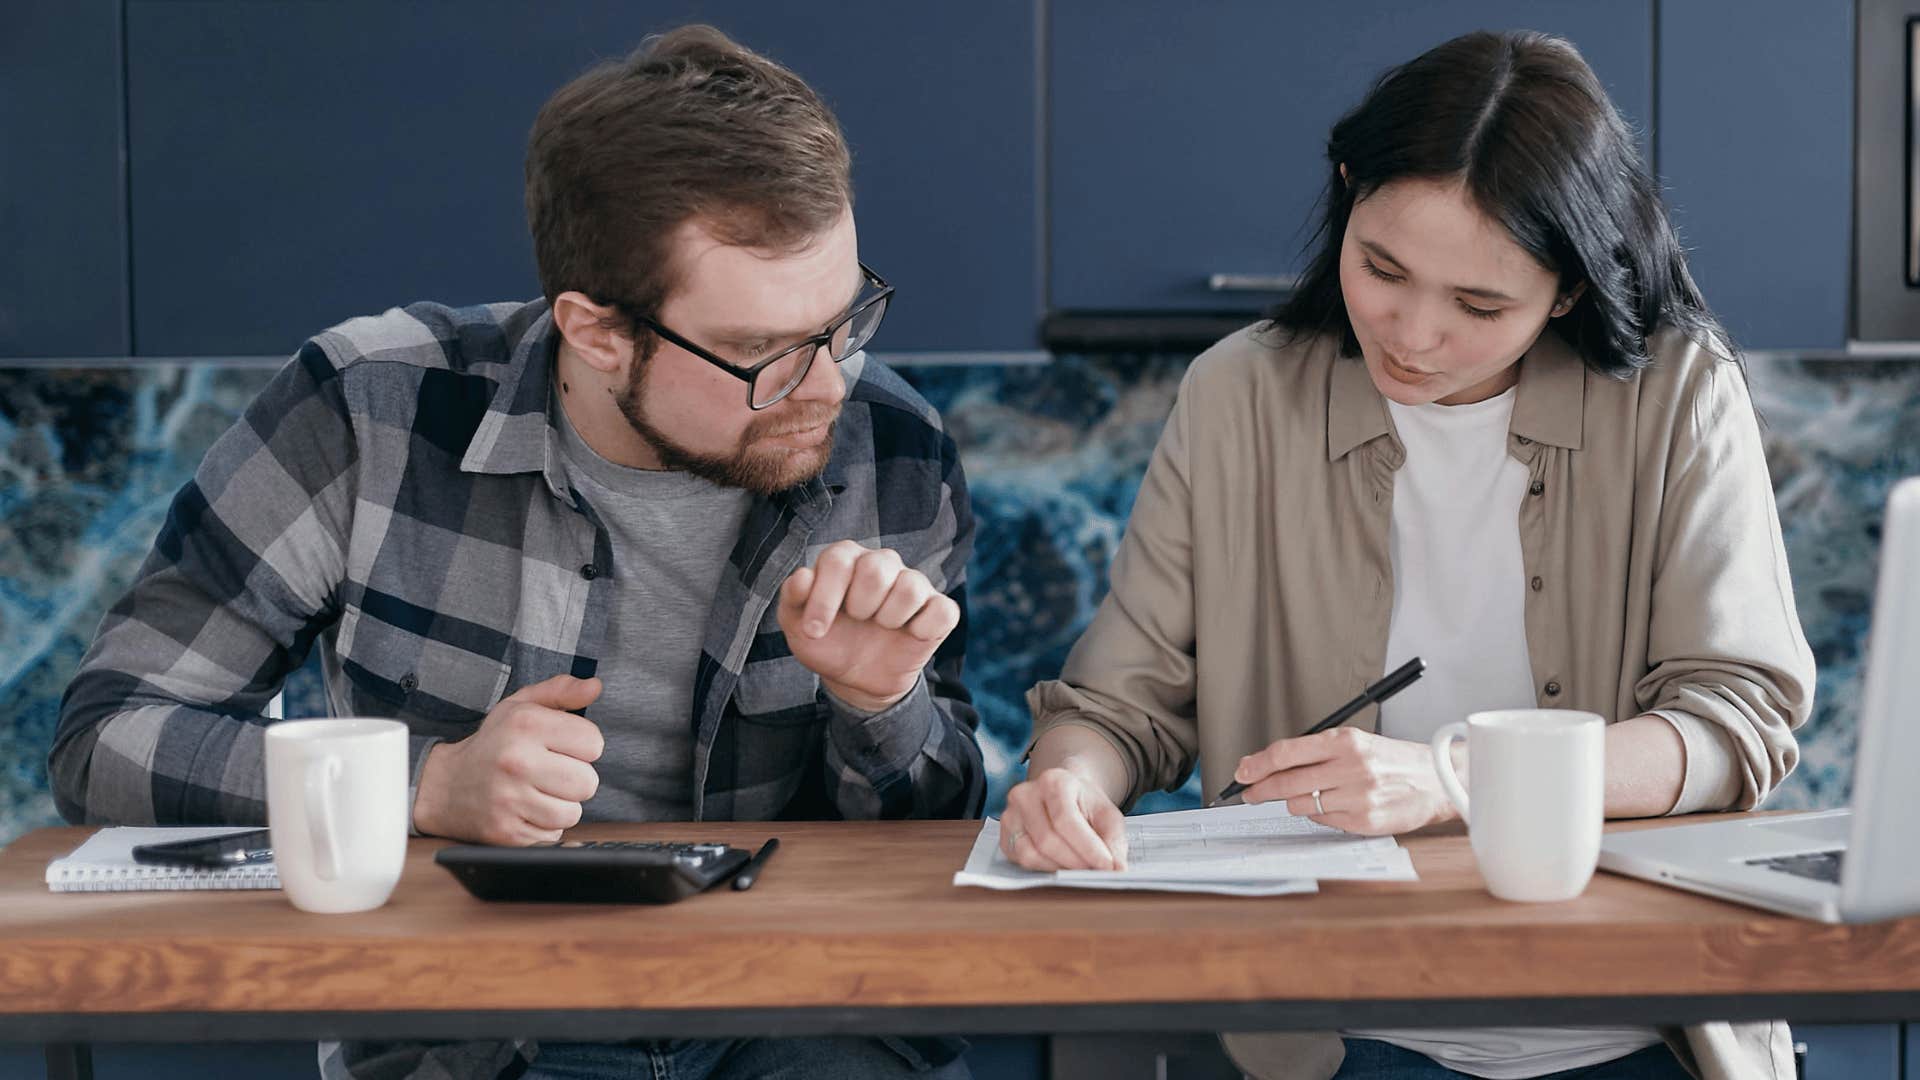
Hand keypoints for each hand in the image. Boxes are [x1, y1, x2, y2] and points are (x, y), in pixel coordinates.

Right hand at [412, 675, 604, 844]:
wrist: (444, 786)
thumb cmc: (492, 743)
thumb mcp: (520, 707)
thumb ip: (561, 692)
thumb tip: (595, 686)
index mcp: (525, 724)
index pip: (593, 743)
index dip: (583, 746)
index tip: (563, 748)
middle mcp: (516, 761)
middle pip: (588, 782)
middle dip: (576, 779)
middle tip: (552, 773)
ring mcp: (509, 800)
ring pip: (573, 812)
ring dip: (562, 805)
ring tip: (538, 792)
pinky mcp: (506, 832)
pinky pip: (553, 834)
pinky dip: (544, 825)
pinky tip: (526, 810)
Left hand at [777, 540, 959, 712]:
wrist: (855, 677)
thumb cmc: (827, 641)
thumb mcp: (796, 625)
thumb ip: (792, 598)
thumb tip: (803, 577)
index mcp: (847, 558)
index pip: (838, 560)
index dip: (824, 598)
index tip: (815, 630)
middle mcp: (883, 562)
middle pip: (877, 569)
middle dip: (860, 606)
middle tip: (857, 621)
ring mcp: (914, 583)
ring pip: (910, 587)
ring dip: (889, 619)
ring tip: (881, 627)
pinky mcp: (939, 608)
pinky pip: (941, 611)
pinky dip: (922, 629)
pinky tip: (909, 634)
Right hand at [1000, 766, 1128, 870]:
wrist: (1064, 793)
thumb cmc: (1085, 804)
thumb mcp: (1107, 815)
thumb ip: (1114, 840)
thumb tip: (1118, 869)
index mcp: (1054, 781)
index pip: (1066, 820)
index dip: (1088, 847)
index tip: (1108, 866)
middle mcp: (1025, 793)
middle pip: (1047, 839)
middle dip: (1075, 862)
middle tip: (1096, 873)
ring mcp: (1010, 814)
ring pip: (1031, 853)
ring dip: (1059, 868)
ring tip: (1080, 869)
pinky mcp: (1004, 834)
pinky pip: (1021, 859)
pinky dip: (1044, 868)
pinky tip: (1061, 865)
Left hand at [1232, 726, 1458, 835]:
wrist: (1435, 780)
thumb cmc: (1391, 760)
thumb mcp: (1355, 743)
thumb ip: (1315, 753)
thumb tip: (1270, 765)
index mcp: (1345, 741)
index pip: (1287, 752)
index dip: (1257, 764)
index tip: (1242, 771)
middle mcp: (1350, 767)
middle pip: (1286, 782)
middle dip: (1260, 789)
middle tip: (1249, 792)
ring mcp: (1357, 796)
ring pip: (1300, 804)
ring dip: (1295, 802)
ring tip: (1311, 794)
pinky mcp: (1364, 820)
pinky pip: (1323, 821)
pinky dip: (1321, 815)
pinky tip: (1336, 805)